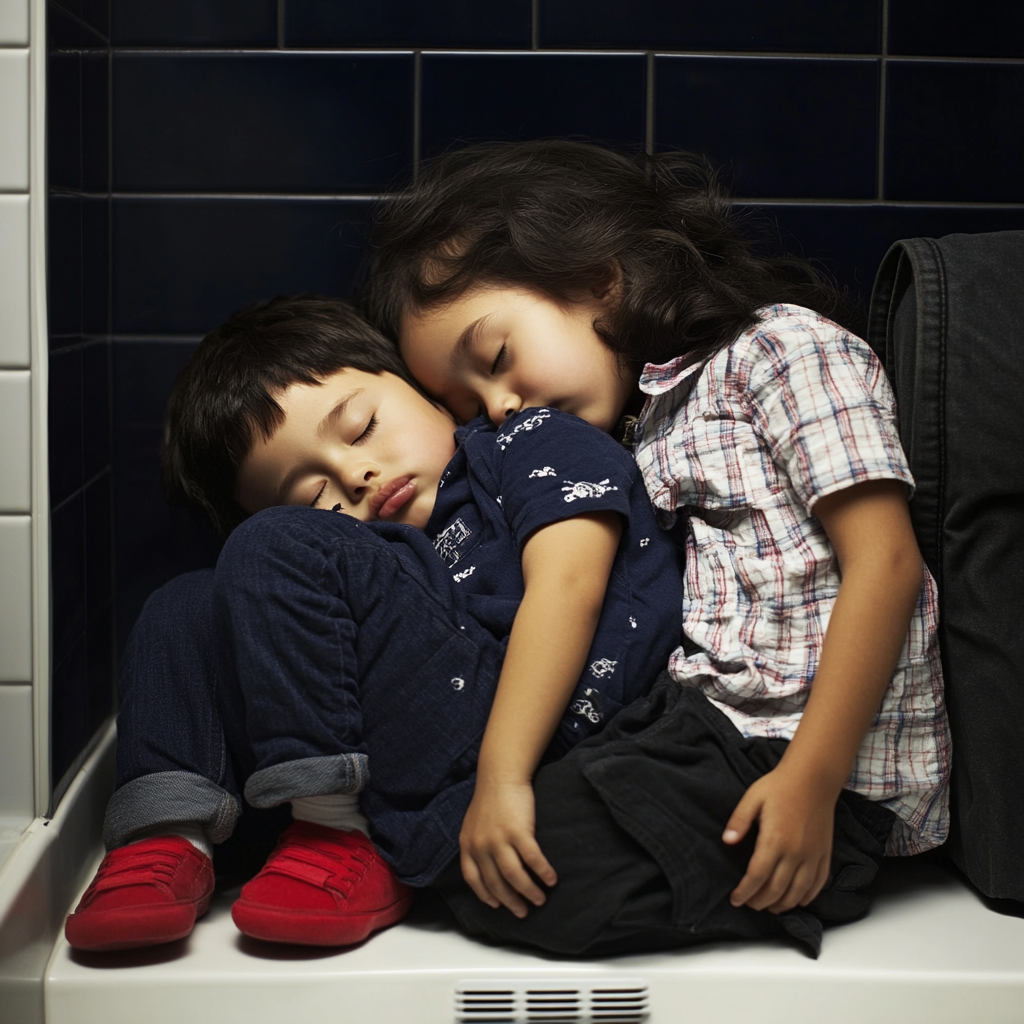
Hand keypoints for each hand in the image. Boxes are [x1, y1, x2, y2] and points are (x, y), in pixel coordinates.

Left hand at [459, 779, 556, 917]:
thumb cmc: (490, 798)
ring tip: (540, 899)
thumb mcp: (473, 824)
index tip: (498, 905)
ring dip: (528, 891)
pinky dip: (542, 872)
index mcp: (468, 844)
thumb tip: (486, 866)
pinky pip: (532, 859)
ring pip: (514, 876)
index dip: (486, 895)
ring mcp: (499, 839)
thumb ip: (476, 844)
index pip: (474, 879)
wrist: (500, 774)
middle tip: (523, 911)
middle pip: (496, 883)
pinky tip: (551, 879)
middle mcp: (481, 846)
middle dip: (511, 901)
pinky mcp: (518, 831)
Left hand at [722, 764, 836, 913]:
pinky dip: (807, 897)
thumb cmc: (780, 786)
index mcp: (774, 840)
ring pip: (798, 893)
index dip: (745, 892)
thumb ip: (739, 821)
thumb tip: (727, 841)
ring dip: (783, 905)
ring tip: (769, 907)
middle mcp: (795, 853)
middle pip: (776, 890)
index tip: (735, 900)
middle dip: (761, 902)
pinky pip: (818, 883)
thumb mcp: (753, 798)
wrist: (813, 778)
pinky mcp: (824, 854)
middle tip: (750, 905)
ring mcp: (812, 855)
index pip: (757, 876)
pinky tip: (798, 901)